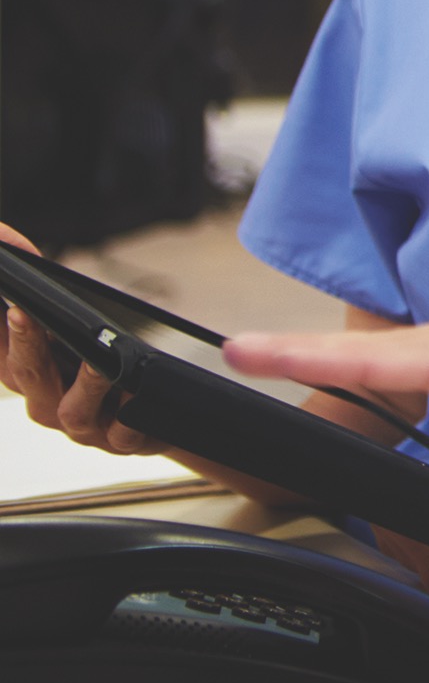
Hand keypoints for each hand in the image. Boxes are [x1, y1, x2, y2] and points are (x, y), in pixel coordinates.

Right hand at [0, 222, 169, 457]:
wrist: (160, 413)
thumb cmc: (105, 360)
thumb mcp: (70, 322)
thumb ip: (38, 291)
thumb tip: (8, 240)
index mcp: (26, 374)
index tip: (4, 303)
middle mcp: (45, 403)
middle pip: (25, 375)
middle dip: (24, 342)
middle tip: (24, 312)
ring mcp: (82, 427)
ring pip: (71, 410)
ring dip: (84, 382)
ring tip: (100, 359)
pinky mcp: (123, 441)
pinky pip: (123, 434)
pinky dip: (127, 417)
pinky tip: (136, 395)